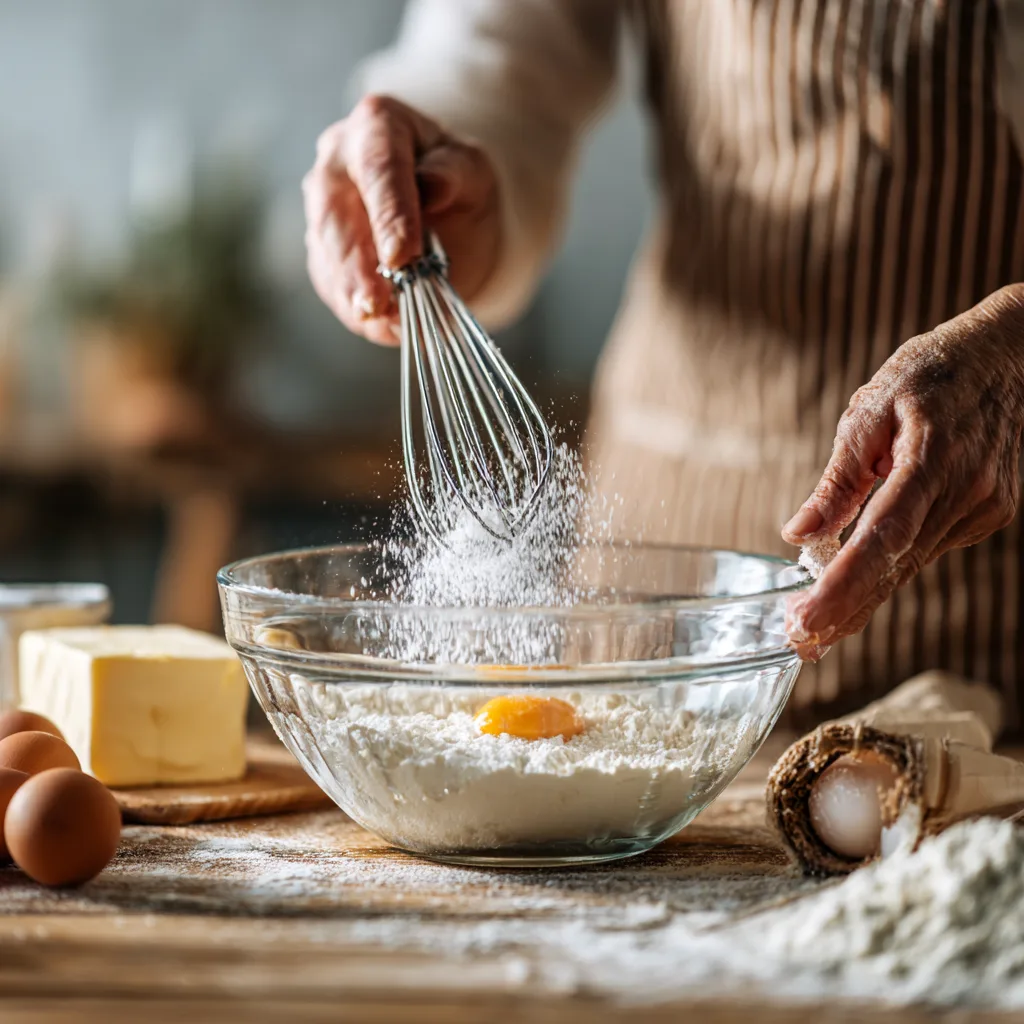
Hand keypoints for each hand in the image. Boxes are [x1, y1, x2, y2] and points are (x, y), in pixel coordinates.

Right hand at [303, 95, 501, 344]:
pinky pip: (332, 283)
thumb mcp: (473, 170)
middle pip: (337, 215)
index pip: (378, 167)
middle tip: (376, 304)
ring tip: (378, 322)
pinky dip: (355, 309)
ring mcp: (322, 208)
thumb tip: (432, 186)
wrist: (446, 209)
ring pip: (328, 255)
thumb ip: (455, 173)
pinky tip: (378, 325)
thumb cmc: (458, 182)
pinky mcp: (323, 252)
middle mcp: (336, 161)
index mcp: (376, 126)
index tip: (402, 255)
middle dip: (357, 265)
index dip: (389, 213)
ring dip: (351, 293)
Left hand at [782, 285, 1023, 652]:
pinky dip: (890, 569)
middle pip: (896, 567)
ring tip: (811, 626)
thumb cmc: (933, 372)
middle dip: (844, 610)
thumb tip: (797, 533)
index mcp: (933, 460)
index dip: (843, 587)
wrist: (1011, 354)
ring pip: (911, 566)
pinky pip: (928, 548)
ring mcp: (985, 510)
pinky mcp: (990, 514)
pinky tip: (854, 584)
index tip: (807, 620)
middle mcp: (967, 494)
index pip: (882, 539)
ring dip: (861, 598)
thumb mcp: (870, 409)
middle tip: (798, 642)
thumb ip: (837, 480)